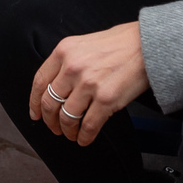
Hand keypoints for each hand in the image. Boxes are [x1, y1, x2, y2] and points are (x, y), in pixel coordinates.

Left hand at [28, 21, 149, 146]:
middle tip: (54, 128)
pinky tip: (84, 139)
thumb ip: (68, 61)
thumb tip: (57, 86)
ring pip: (67, 117)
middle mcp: (72, 67)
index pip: (39, 82)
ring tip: (71, 134)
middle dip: (50, 121)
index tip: (36, 113)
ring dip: (67, 131)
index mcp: (64, 51)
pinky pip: (88, 126)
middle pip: (50, 103)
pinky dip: (84, 137)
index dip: (34, 102)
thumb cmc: (120, 43)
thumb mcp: (84, 43)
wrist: (148, 45)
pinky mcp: (106, 100)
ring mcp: (88, 84)